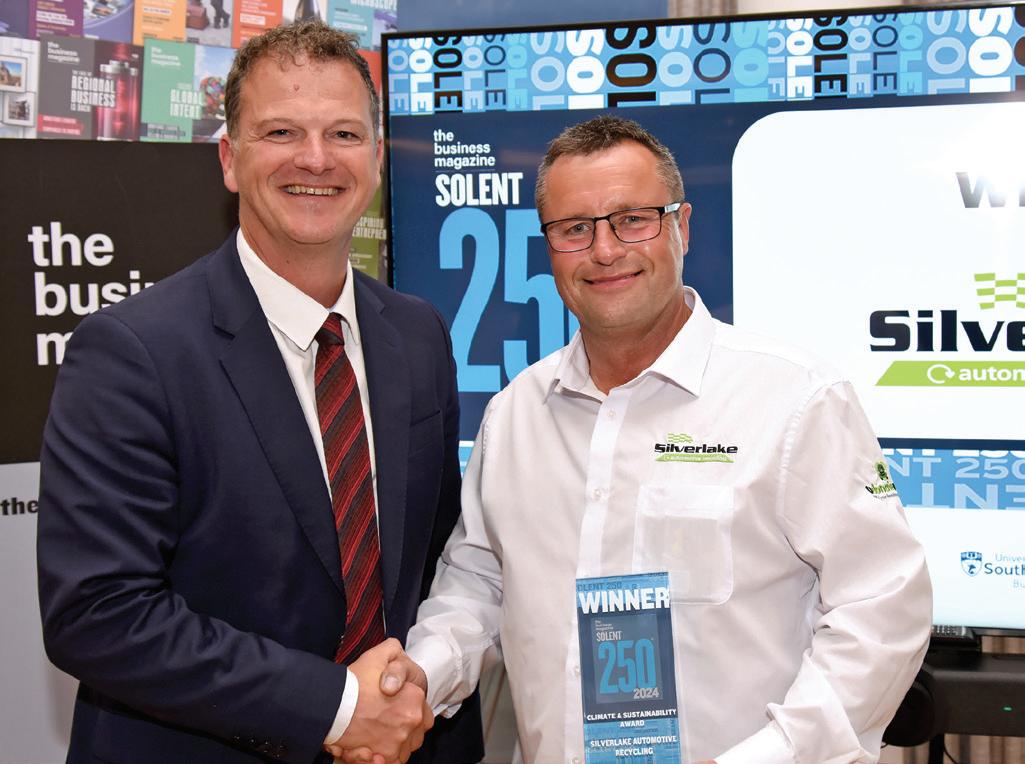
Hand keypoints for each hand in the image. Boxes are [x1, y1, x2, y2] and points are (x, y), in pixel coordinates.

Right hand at [323, 638, 433, 763]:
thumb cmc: (355, 680)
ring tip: (377, 733)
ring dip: (396, 741)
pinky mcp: (386, 757)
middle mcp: (411, 721)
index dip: (407, 705)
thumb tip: (402, 670)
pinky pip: (394, 760)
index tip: (393, 704)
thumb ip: (395, 651)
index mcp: (415, 697)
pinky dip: (387, 757)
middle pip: (416, 728)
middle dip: (403, 725)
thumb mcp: (379, 654)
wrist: (330, 705)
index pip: (421, 707)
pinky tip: (373, 748)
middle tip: (384, 718)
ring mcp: (399, 742)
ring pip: (406, 745)